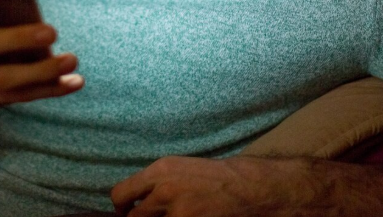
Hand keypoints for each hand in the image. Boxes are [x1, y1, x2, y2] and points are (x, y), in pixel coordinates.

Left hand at [111, 155, 382, 216]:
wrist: (262, 188)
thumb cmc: (225, 177)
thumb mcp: (186, 171)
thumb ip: (161, 184)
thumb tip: (138, 200)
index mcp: (162, 171)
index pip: (121, 196)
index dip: (122, 209)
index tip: (125, 213)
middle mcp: (165, 190)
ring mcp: (180, 213)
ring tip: (179, 214)